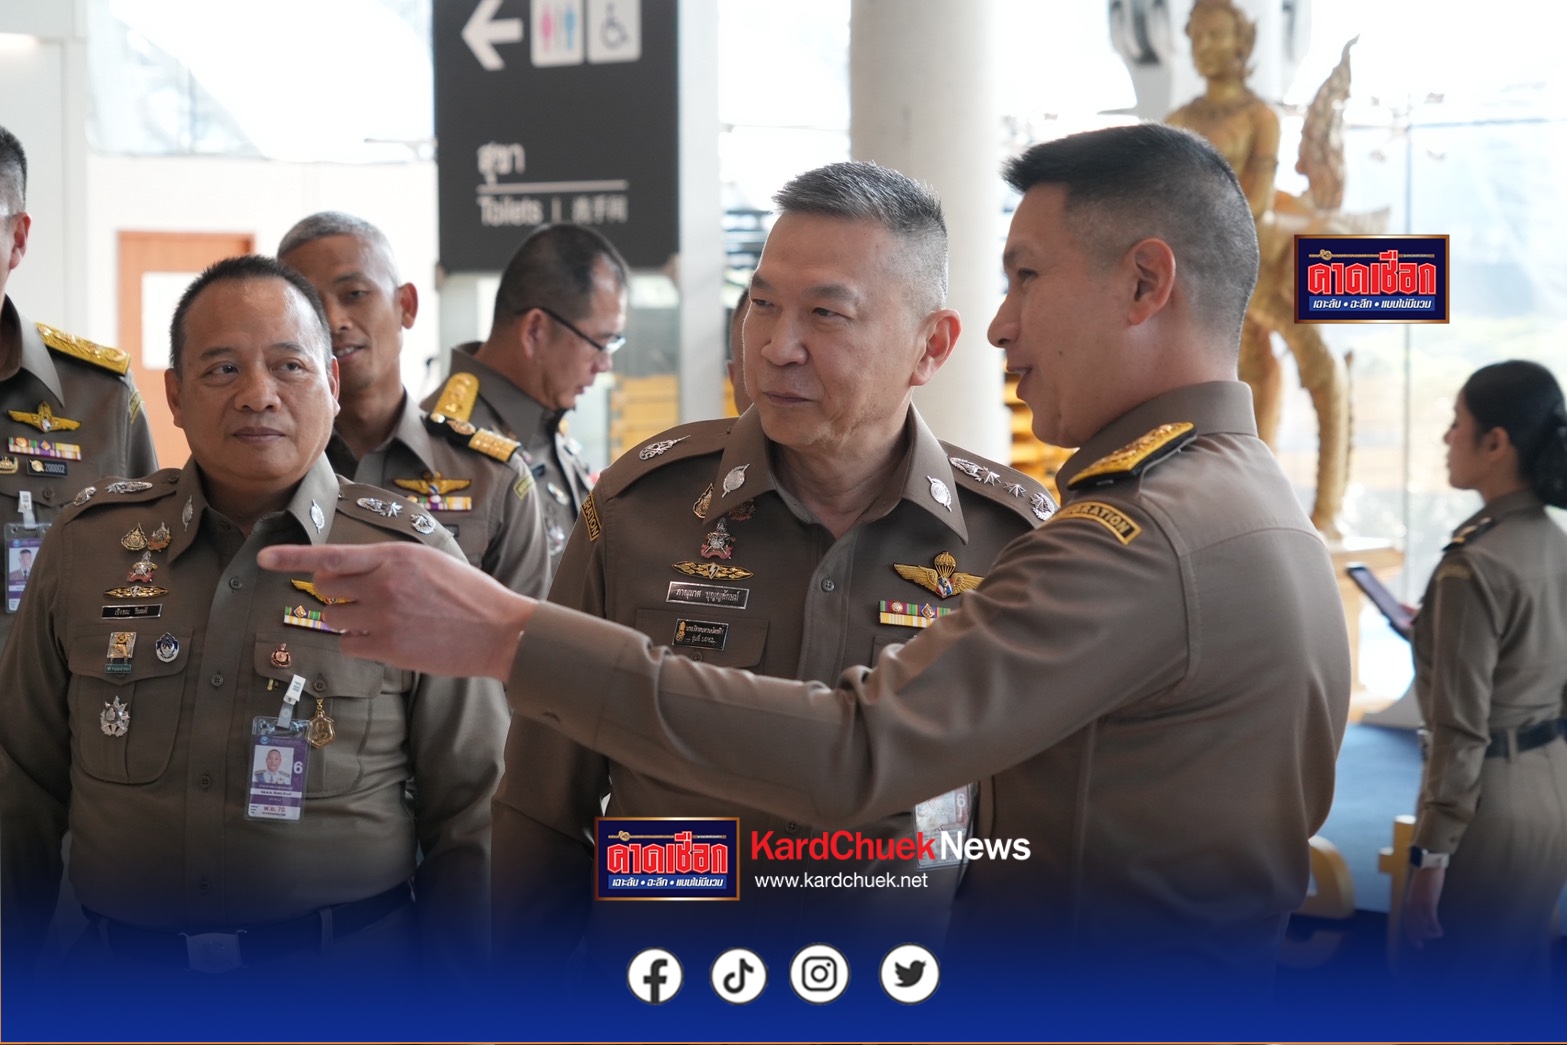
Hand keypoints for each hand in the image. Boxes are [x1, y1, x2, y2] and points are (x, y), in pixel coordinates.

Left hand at [257, 543, 535, 679]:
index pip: (331, 555)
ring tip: (379, 621)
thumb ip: (390, 564)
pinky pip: (348, 645)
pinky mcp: (387, 646)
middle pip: (326, 589)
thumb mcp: (431, 563)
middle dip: (334, 595)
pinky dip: (358, 643)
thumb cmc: (470, 595)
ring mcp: (383, 616)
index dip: (291, 557)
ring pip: (333, 618)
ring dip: (345, 621)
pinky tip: (387, 640)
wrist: (498, 630)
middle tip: (359, 601)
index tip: (263, 558)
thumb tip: (355, 573)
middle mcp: (382, 583)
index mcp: (393, 556)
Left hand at [1402, 866, 1445, 947]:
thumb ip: (1419, 902)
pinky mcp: (1429, 903)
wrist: (1427, 865)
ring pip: (1422, 928)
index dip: (1412, 936)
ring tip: (1438, 932)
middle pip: (1414, 929)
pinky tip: (1440, 931)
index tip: (1418, 944)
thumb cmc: (1425, 878)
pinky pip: (1431, 921)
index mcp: (1408, 904)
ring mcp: (1419, 905)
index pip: (1407, 925)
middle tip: (1431, 939)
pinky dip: (1436, 929)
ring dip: (1431, 934)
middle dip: (1423, 937)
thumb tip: (1423, 911)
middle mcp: (1411, 907)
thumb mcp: (1418, 893)